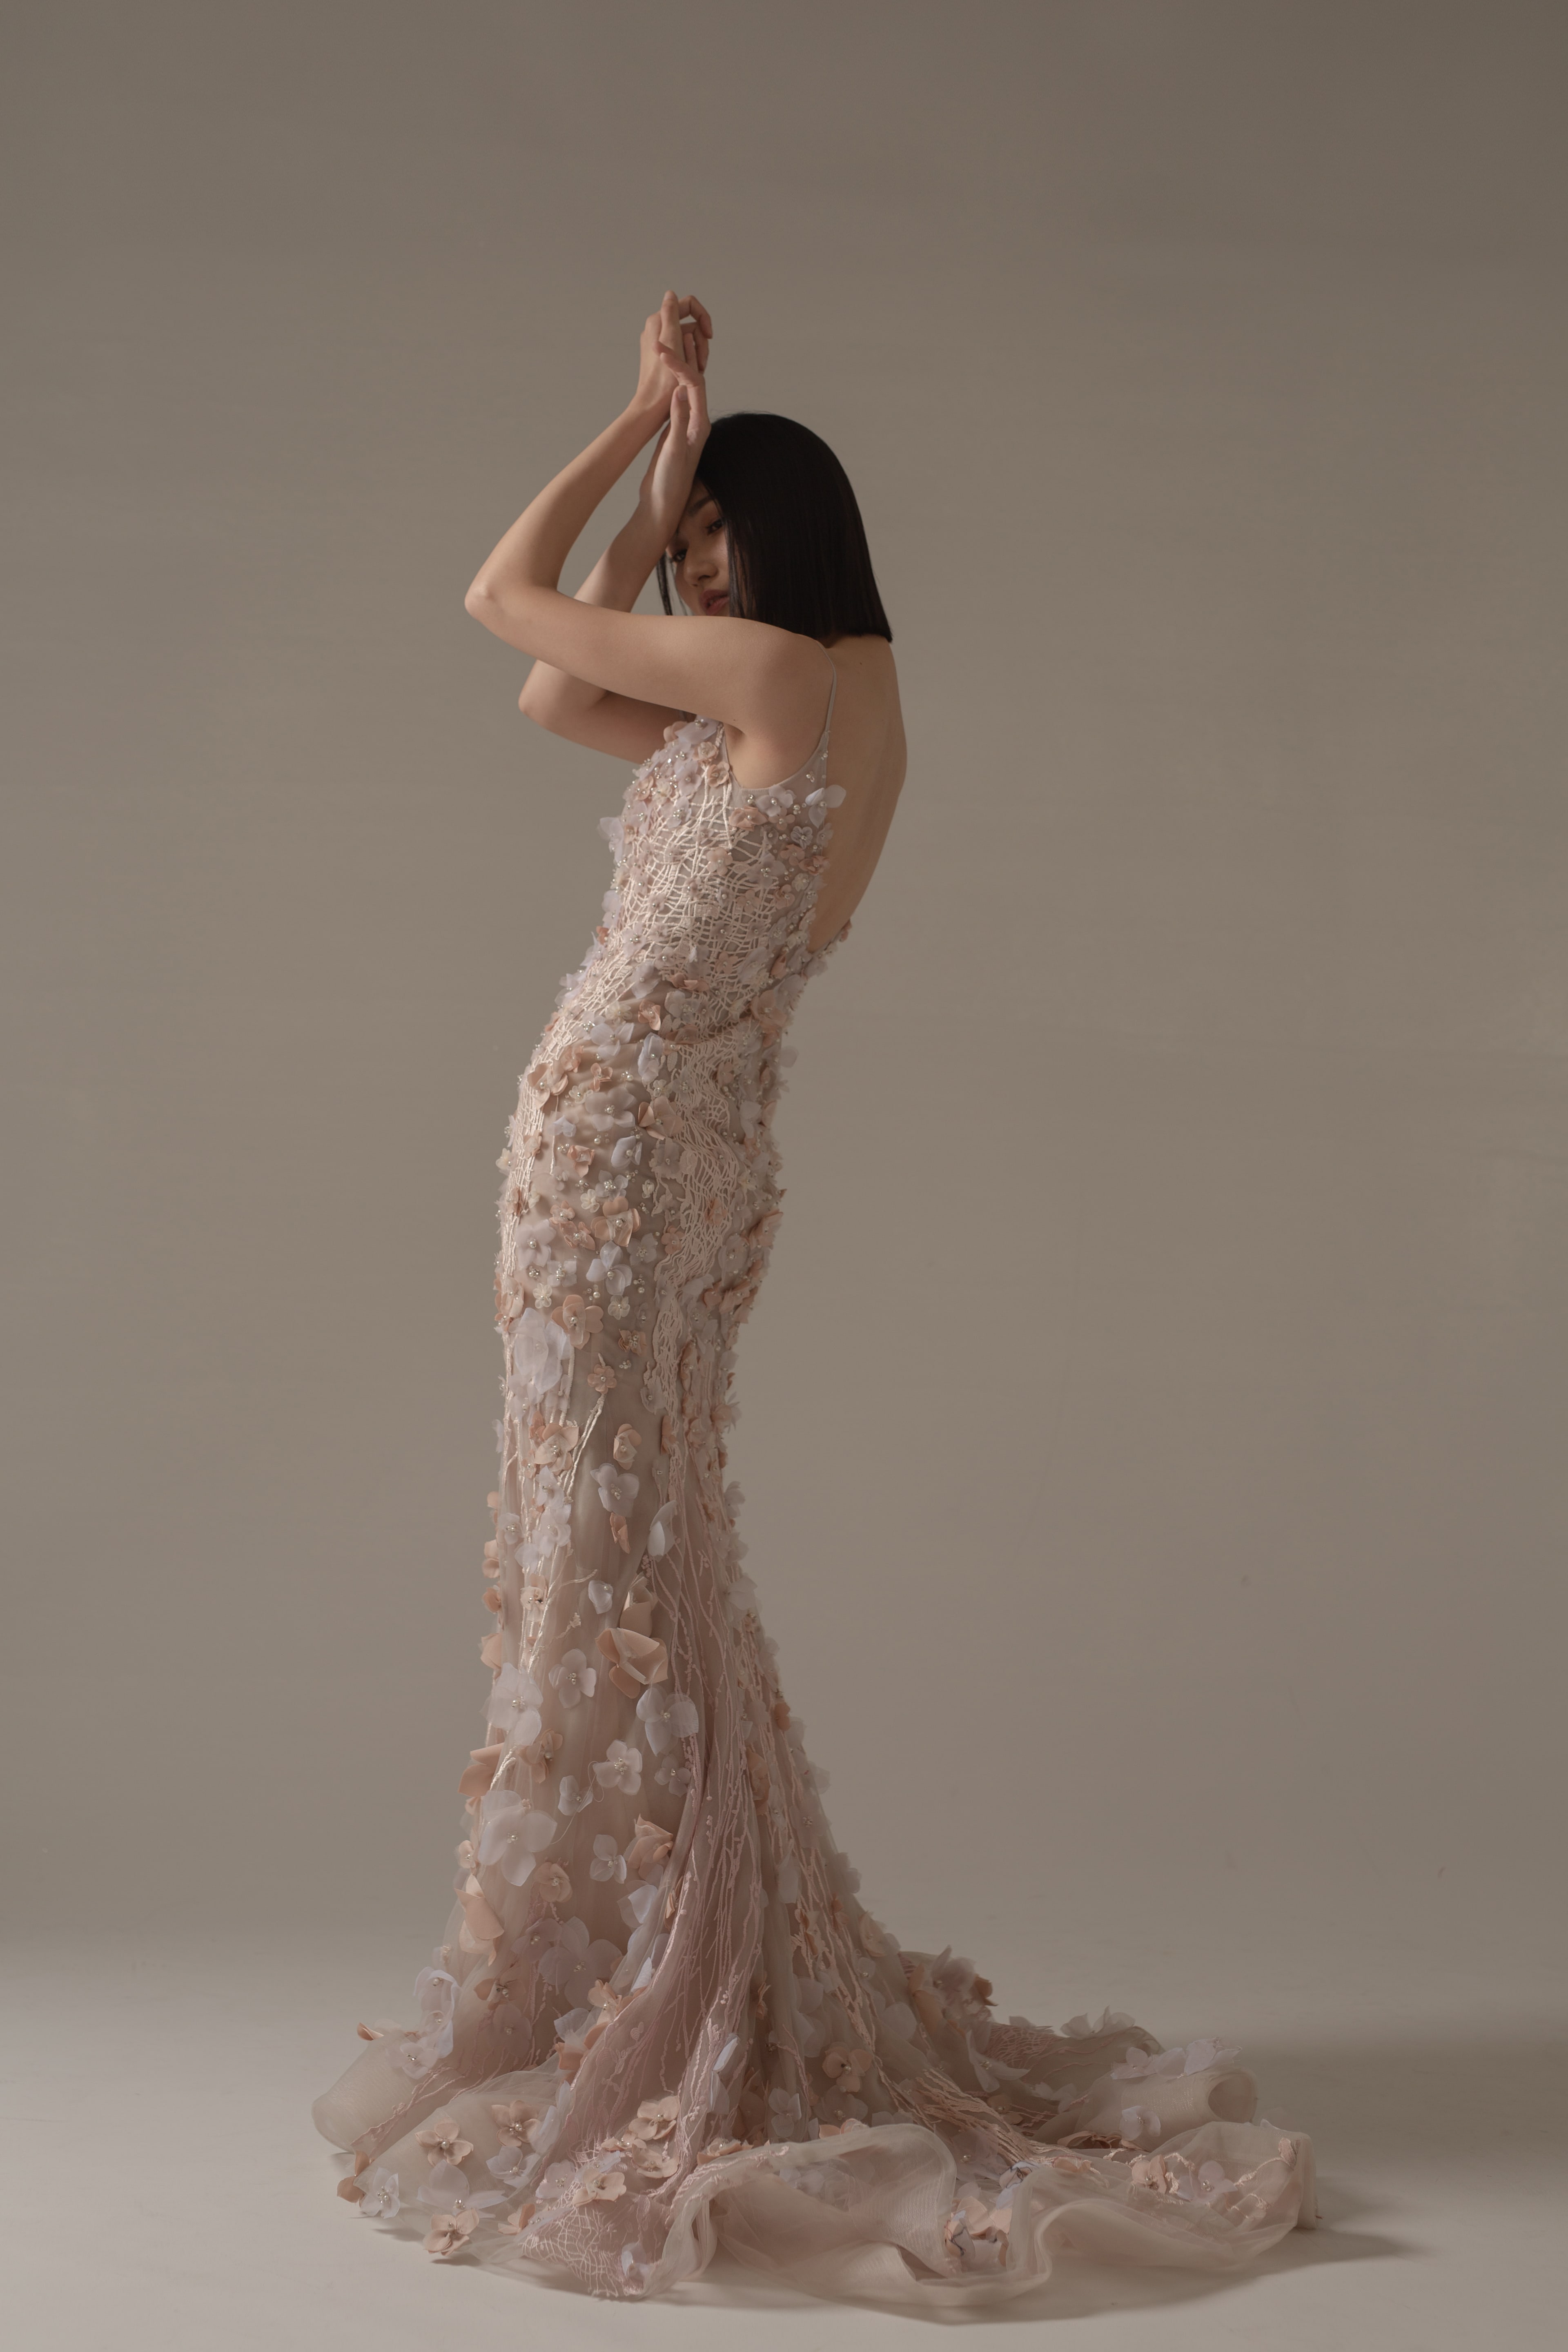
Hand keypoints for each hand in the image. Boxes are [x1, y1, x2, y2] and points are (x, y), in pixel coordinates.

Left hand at [630, 290, 711, 423]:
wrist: (653, 406)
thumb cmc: (664, 378)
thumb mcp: (671, 340)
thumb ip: (670, 313)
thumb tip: (670, 294)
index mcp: (658, 321)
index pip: (688, 305)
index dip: (703, 317)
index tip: (710, 335)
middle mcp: (657, 329)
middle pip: (690, 324)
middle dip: (701, 341)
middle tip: (703, 362)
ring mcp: (661, 343)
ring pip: (689, 338)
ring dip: (698, 352)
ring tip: (699, 371)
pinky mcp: (664, 357)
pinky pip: (683, 351)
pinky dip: (691, 359)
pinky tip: (692, 373)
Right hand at [638, 359, 710, 542]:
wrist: (663, 506)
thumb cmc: (669, 484)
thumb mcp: (673, 452)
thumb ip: (678, 422)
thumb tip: (681, 390)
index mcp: (700, 425)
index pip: (694, 385)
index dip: (679, 365)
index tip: (662, 351)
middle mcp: (698, 422)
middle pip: (695, 381)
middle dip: (682, 357)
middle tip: (669, 336)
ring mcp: (687, 425)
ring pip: (686, 387)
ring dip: (678, 365)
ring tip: (667, 344)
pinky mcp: (677, 429)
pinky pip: (676, 397)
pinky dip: (670, 380)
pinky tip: (661, 372)